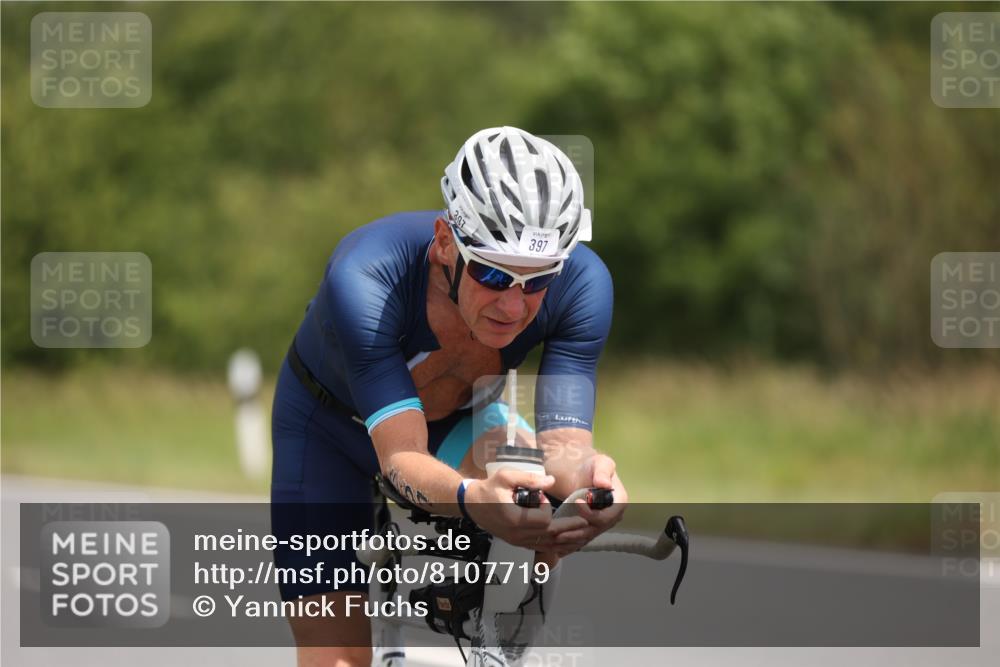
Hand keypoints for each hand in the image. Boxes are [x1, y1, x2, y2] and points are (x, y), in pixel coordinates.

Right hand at [465, 470, 587, 549]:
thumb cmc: (489, 488)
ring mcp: (517, 541)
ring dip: (565, 541)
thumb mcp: (506, 477)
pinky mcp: (518, 543)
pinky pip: (540, 547)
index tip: (541, 496)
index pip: (543, 520)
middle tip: (586, 523)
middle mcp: (517, 535)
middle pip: (549, 535)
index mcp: (515, 519)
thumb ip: (529, 479)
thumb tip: (550, 481)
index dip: (547, 507)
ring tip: (582, 536)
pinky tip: (566, 543)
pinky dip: (555, 546)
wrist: (472, 504)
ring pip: (547, 545)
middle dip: (569, 529)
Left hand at [545, 454, 627, 556]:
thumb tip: (604, 484)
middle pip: (595, 530)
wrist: (582, 473)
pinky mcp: (590, 528)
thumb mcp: (600, 463)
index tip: (577, 502)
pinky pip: (581, 539)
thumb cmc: (592, 466)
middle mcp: (612, 516)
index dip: (591, 514)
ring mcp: (601, 524)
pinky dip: (569, 543)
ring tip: (554, 539)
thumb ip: (602, 472)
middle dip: (577, 532)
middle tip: (559, 531)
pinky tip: (555, 545)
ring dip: (571, 540)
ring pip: (586, 537)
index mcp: (618, 503)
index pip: (606, 516)